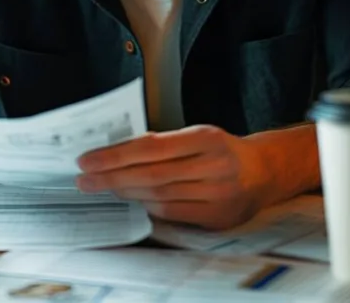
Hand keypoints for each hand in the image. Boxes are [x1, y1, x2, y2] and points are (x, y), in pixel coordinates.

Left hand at [75, 125, 270, 230]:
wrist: (264, 172)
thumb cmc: (222, 150)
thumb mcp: (198, 134)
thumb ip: (163, 142)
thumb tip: (117, 151)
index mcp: (206, 138)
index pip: (150, 147)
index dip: (116, 155)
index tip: (89, 159)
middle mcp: (213, 166)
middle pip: (151, 175)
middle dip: (112, 178)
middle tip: (85, 179)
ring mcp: (218, 194)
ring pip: (159, 196)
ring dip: (126, 193)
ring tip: (103, 188)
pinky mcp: (217, 217)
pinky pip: (172, 213)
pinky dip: (149, 207)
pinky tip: (132, 200)